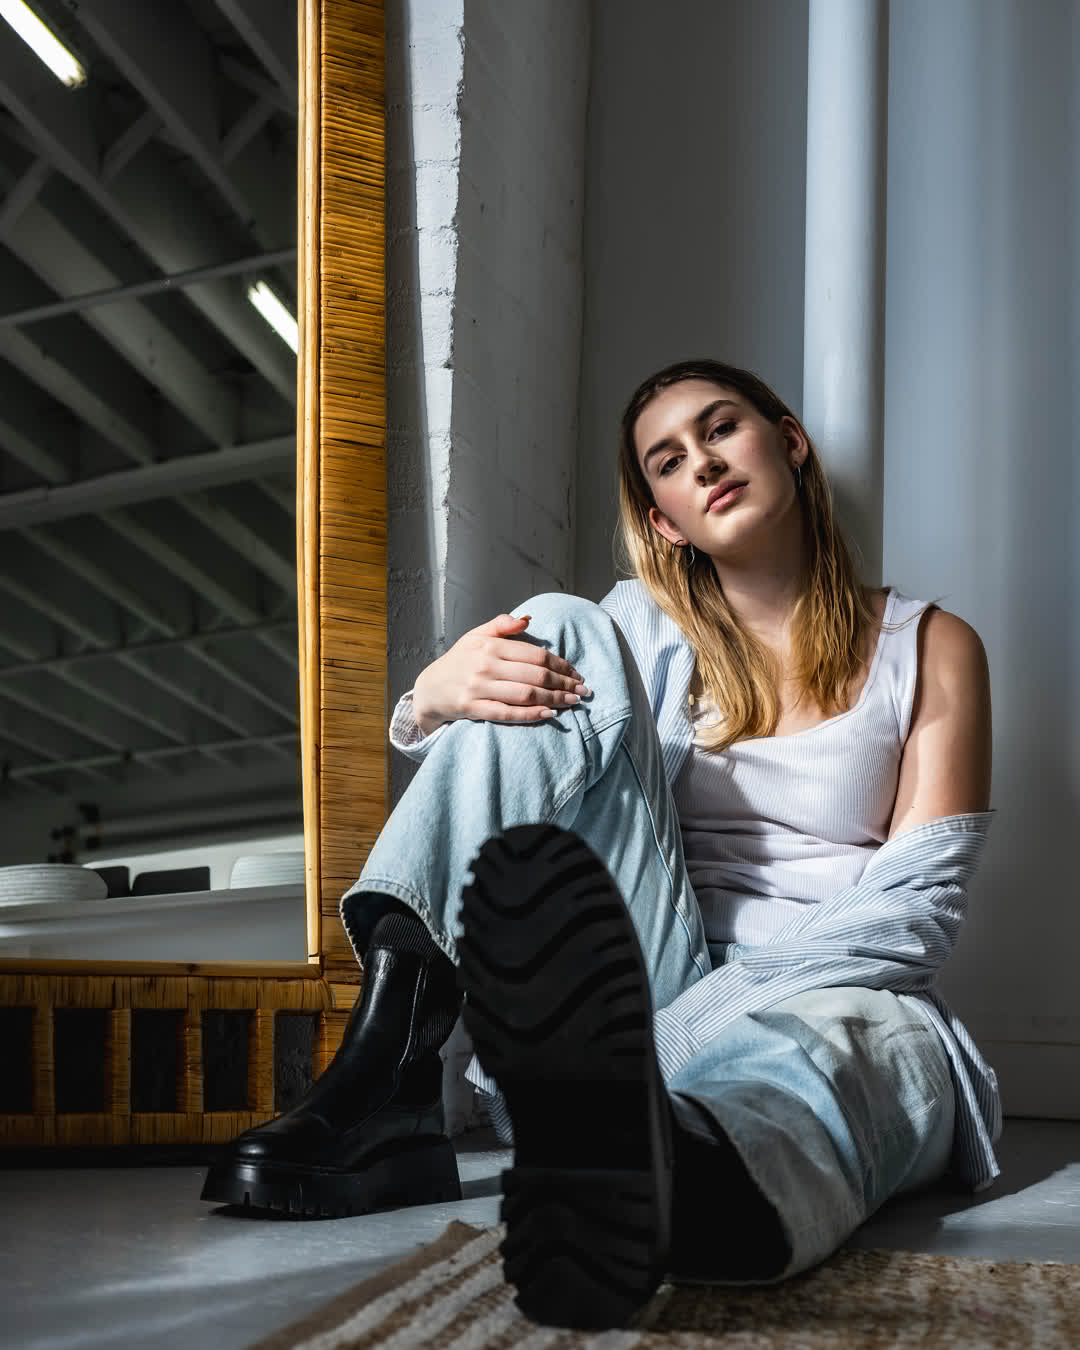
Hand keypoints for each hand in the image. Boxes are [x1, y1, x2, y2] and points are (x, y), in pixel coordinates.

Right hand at [412, 613, 589, 733]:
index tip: (577, 673)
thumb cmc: (458, 661)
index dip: (561, 665)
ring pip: (525, 694)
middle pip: (535, 675)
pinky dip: (531, 714)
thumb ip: (501, 625)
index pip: (536, 655)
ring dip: (554, 699)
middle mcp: (486, 665)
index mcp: (490, 645)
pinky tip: (550, 714)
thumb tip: (527, 619)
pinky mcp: (473, 709)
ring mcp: (479, 688)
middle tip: (583, 691)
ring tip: (573, 702)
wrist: (429, 689)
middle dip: (564, 683)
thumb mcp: (476, 636)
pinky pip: (507, 713)